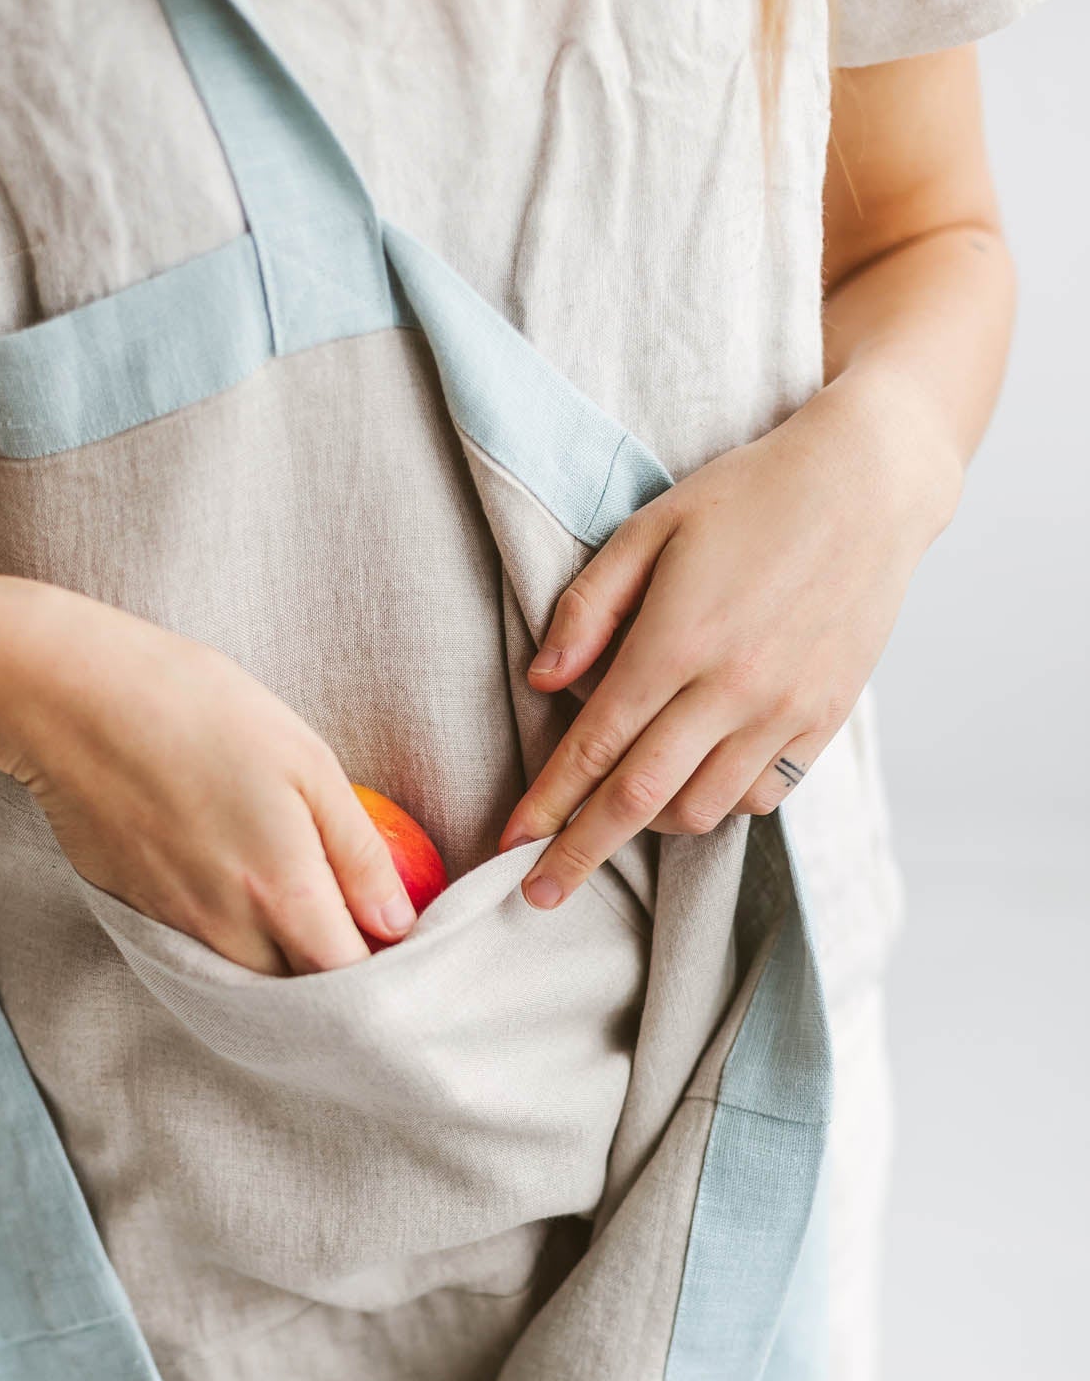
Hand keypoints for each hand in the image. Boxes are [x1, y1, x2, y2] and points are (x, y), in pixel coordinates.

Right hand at [3, 589, 417, 972]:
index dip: (380, 971)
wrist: (73, 698)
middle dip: (331, 975)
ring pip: (246, 982)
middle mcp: (227, 929)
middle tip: (349, 925)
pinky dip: (229, 946)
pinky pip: (199, 956)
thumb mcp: (308, 764)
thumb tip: (397, 923)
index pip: (348, 978)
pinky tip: (234, 893)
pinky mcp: (135, 915)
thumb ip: (359, 853)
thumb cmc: (202, 712)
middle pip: (298, 993)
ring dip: (280, 965)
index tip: (391, 937)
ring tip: (297, 911)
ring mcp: (175, 928)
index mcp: (282, 892)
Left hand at [496, 370, 960, 905]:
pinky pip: (761, 795)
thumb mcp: (651, 527)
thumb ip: (590, 607)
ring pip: (703, 808)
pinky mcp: (825, 719)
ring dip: (652, 824)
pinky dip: (720, 803)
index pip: (594, 746)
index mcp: (677, 642)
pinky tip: (698, 780)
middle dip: (582, 852)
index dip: (548, 803)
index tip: (511, 845)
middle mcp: (732, 690)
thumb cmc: (749, 497)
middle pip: (640, 797)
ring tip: (623, 812)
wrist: (870, 485)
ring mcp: (785, 711)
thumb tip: (541, 681)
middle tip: (540, 895)